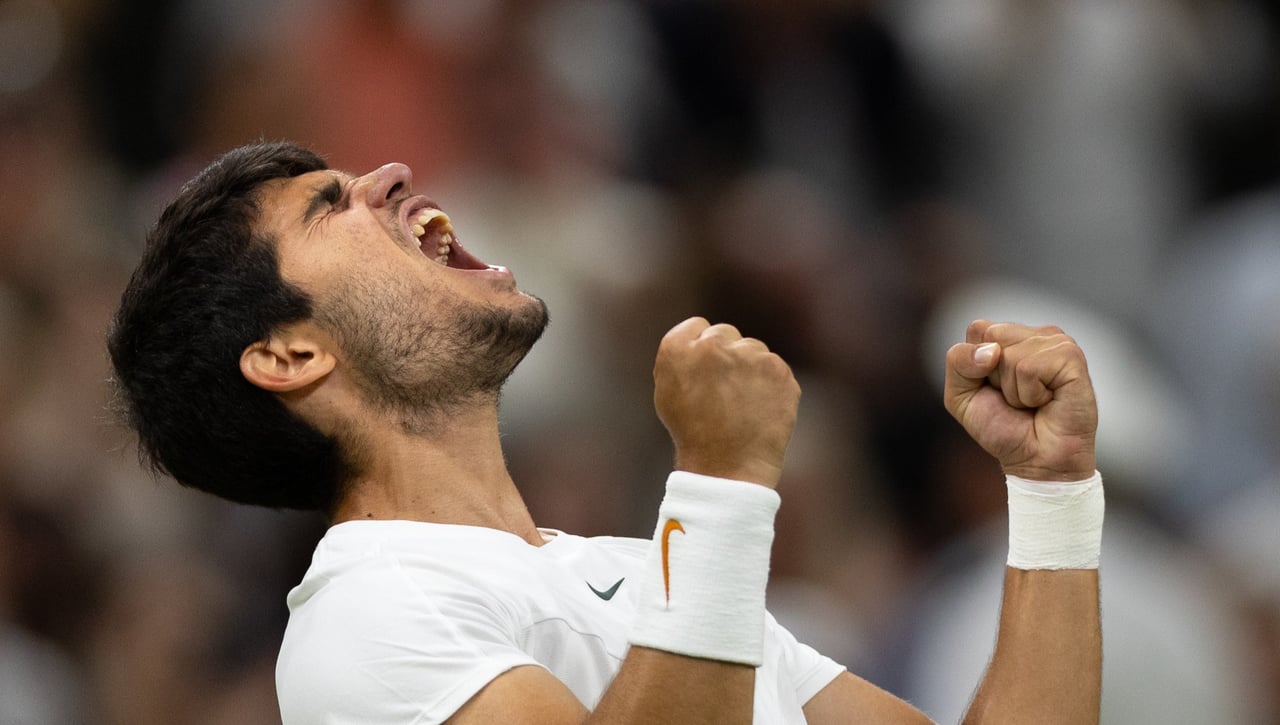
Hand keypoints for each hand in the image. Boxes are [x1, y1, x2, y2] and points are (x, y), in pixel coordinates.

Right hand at [653, 317, 799, 488]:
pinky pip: (774, 368)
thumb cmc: (693, 434)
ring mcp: (748, 355)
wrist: (727, 467)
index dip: (701, 350)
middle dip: (726, 356)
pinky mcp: (777, 369)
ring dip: (750, 369)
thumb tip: (704, 338)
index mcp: (677, 348)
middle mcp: (712, 344)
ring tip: (741, 405)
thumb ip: (684, 357)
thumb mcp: (668, 392)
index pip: (697, 327)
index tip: (704, 373)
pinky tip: (760, 408)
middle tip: (724, 392)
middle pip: (725, 333)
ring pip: (752, 349)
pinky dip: (771, 385)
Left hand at [944, 320, 1097, 480]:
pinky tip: (1046, 402)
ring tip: (1033, 403)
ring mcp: (1057, 343)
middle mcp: (1035, 335)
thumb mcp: (961, 396)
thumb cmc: (1003, 428)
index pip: (978, 329)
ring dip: (1014, 390)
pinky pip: (1030, 368)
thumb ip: (958, 362)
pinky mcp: (1072, 357)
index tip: (994, 388)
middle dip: (994, 377)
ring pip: (1010, 355)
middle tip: (1016, 398)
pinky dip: (1030, 394)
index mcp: (1010, 337)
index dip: (975, 366)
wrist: (1036, 461)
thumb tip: (992, 350)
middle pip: (993, 338)